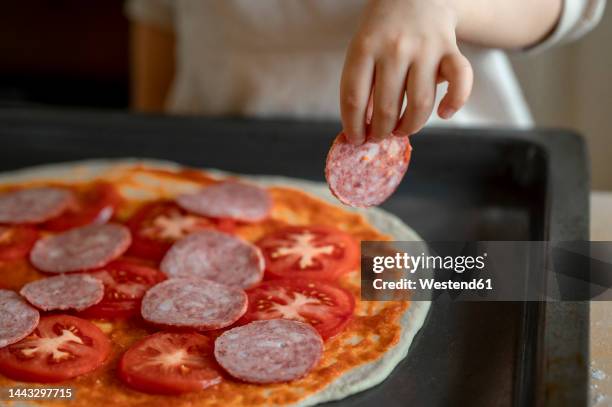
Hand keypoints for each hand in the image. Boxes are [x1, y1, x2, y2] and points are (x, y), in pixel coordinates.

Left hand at [340, 0, 472, 143]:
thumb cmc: (384, 28)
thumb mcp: (363, 46)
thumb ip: (361, 81)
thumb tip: (361, 127)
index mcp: (365, 47)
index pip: (354, 98)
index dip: (354, 126)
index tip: (356, 139)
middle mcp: (395, 48)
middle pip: (386, 107)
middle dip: (381, 131)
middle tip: (379, 136)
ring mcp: (425, 49)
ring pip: (419, 104)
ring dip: (409, 126)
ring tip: (401, 130)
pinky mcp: (450, 49)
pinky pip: (460, 82)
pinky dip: (455, 103)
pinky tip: (444, 113)